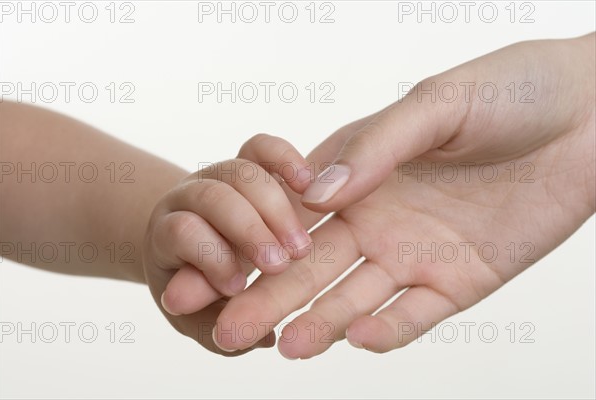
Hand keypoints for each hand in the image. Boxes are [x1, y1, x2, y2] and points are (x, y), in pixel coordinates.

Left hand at [141, 136, 313, 353]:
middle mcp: (192, 198)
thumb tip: (261, 337)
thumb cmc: (195, 285)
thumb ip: (220, 328)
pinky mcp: (250, 161)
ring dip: (275, 208)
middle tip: (279, 264)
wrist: (192, 238)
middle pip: (213, 197)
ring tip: (301, 247)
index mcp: (168, 233)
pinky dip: (283, 158)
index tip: (238, 287)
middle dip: (248, 230)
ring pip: (243, 172)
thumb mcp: (196, 315)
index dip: (209, 257)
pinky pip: (262, 146)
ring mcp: (220, 175)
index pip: (181, 232)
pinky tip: (307, 185)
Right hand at [213, 34, 594, 357]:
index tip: (200, 265)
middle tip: (218, 326)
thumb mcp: (436, 106)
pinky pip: (416, 314)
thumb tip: (316, 191)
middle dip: (265, 295)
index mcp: (359, 174)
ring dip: (318, 322)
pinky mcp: (459, 279)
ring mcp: (415, 252)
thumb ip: (376, 146)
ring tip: (280, 346)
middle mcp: (377, 218)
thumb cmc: (509, 93)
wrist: (588, 116)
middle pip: (311, 266)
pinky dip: (387, 330)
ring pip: (355, 298)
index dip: (247, 241)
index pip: (291, 215)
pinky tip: (357, 339)